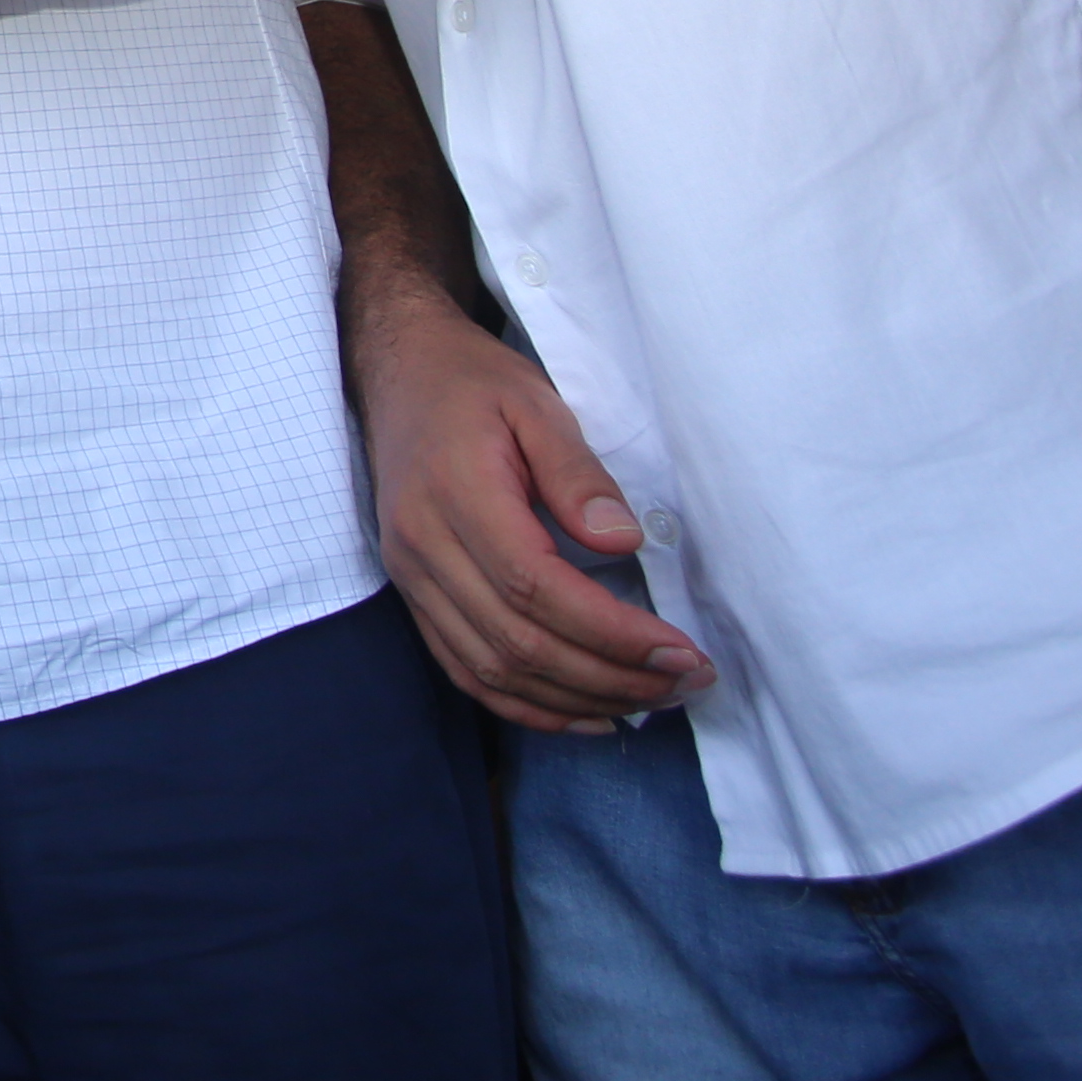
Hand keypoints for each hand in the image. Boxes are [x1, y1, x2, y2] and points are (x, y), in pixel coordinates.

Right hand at [347, 284, 712, 733]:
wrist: (395, 370)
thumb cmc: (472, 382)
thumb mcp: (536, 403)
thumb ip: (577, 472)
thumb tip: (623, 541)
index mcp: (456, 494)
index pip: (536, 588)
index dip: (612, 632)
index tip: (680, 649)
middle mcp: (423, 548)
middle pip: (518, 642)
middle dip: (610, 675)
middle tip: (685, 680)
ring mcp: (411, 577)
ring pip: (492, 670)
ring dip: (576, 699)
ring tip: (649, 700)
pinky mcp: (413, 594)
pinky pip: (465, 671)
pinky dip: (526, 706)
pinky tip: (583, 711)